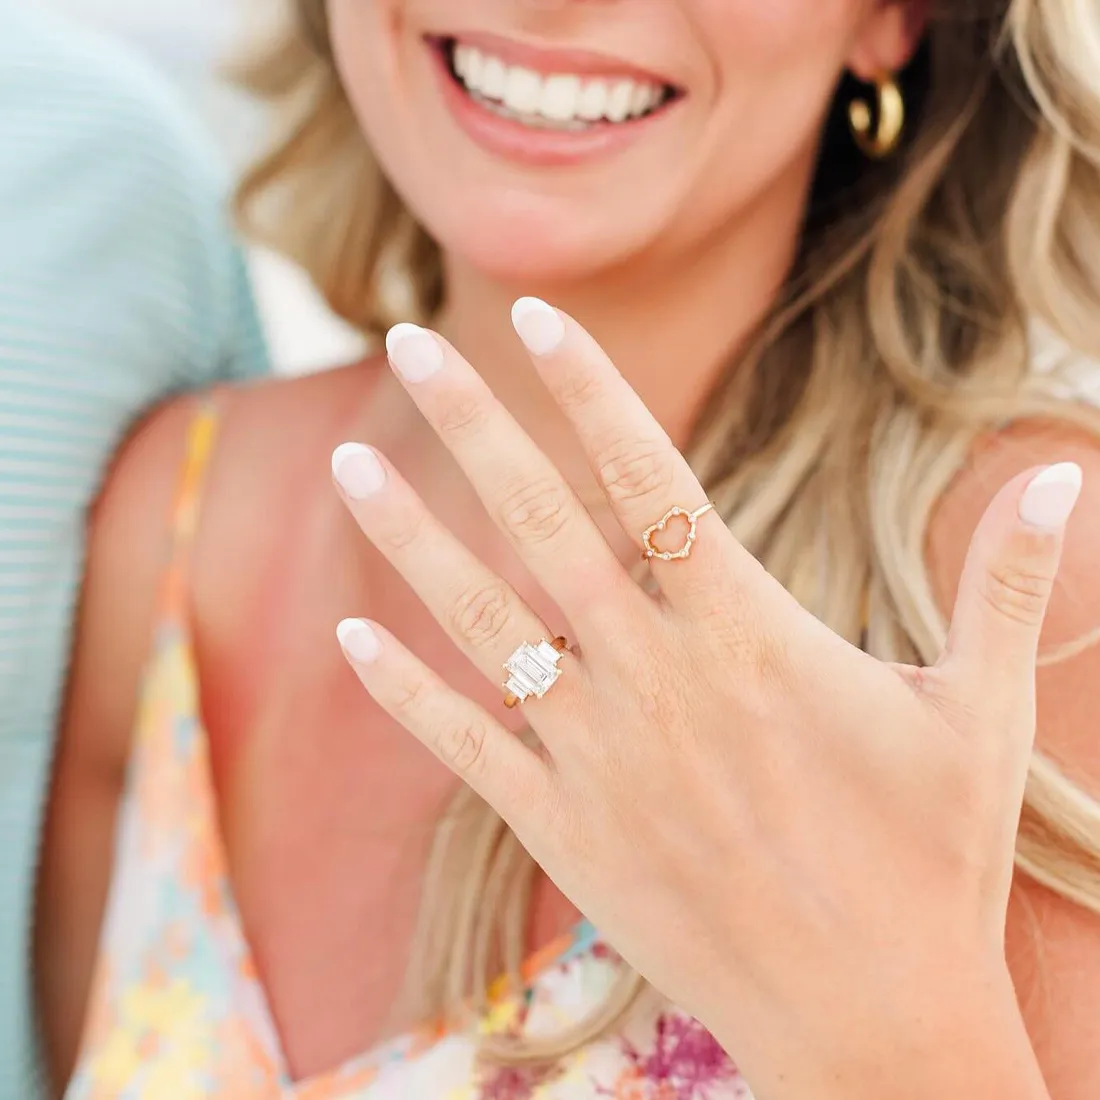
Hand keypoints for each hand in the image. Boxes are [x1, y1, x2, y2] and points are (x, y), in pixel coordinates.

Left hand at [331, 298, 1076, 1097]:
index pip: (654, 476)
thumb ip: (1003, 586)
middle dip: (474, 424)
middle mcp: (656, 680)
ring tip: (350, 465)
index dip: (590, 390)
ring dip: (409, 539)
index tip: (534, 315)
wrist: (872, 1022)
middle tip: (408, 343)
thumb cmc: (933, 863)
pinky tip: (346, 638)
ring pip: (480, 623)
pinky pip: (464, 749)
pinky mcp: (563, 832)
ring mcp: (597, 757)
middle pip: (544, 523)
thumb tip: (1067, 475)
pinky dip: (404, 692)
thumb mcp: (984, 714)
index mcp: (750, 634)